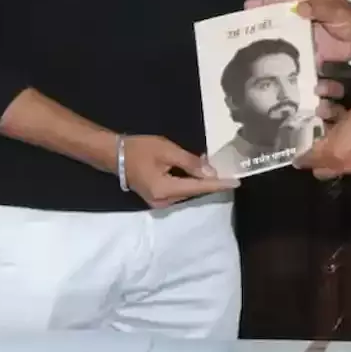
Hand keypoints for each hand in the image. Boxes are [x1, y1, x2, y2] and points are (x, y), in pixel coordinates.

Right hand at [122, 135, 236, 207]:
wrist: (114, 154)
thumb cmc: (140, 149)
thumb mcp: (168, 151)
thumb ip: (190, 163)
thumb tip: (211, 173)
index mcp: (165, 190)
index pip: (198, 188)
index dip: (218, 184)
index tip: (236, 183)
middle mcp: (163, 202)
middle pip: (193, 192)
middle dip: (208, 180)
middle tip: (224, 169)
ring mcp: (158, 202)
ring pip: (186, 192)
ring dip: (198, 181)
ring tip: (209, 166)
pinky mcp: (156, 198)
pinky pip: (178, 191)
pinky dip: (187, 182)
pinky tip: (194, 171)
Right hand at [247, 0, 350, 62]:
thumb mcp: (338, 10)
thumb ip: (320, 8)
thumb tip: (299, 8)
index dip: (263, 3)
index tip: (247, 8)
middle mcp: (299, 14)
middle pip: (275, 18)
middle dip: (259, 23)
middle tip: (240, 31)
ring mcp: (301, 32)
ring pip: (280, 35)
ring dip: (267, 42)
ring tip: (247, 49)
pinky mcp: (305, 48)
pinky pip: (290, 52)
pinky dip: (281, 58)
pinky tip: (268, 66)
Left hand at [297, 96, 350, 178]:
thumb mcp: (338, 147)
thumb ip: (316, 156)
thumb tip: (297, 164)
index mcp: (343, 163)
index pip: (318, 166)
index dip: (304, 153)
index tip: (294, 136)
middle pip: (326, 141)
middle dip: (315, 125)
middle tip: (308, 112)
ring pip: (337, 122)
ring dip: (326, 108)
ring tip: (322, 92)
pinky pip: (349, 110)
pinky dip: (340, 100)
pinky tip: (336, 89)